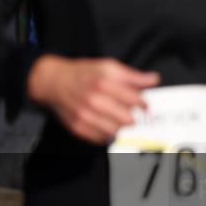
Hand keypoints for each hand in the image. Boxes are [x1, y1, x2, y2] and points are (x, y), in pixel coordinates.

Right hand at [27, 55, 158, 144]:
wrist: (52, 81)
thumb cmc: (81, 73)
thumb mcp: (106, 66)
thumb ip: (131, 75)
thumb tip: (153, 79)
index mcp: (103, 83)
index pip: (134, 100)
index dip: (143, 103)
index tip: (144, 105)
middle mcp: (94, 100)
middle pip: (127, 119)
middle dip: (132, 117)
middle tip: (130, 114)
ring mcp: (85, 115)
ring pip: (116, 131)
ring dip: (120, 127)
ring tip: (118, 120)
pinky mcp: (78, 127)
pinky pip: (101, 139)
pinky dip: (106, 133)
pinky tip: (105, 124)